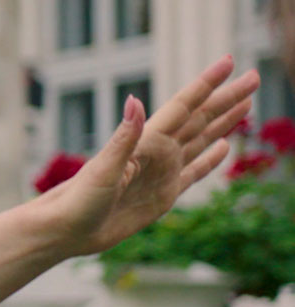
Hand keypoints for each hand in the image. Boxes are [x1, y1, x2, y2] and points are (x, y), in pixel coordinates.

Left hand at [39, 55, 259, 257]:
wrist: (66, 231)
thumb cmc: (79, 199)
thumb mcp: (104, 169)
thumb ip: (124, 137)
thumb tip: (134, 100)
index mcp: (146, 143)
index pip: (184, 106)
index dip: (206, 84)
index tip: (228, 63)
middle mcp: (157, 154)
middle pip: (200, 119)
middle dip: (226, 99)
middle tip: (253, 77)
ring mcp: (161, 174)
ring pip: (201, 141)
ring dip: (222, 122)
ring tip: (245, 104)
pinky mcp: (162, 196)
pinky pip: (193, 173)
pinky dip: (211, 160)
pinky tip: (224, 147)